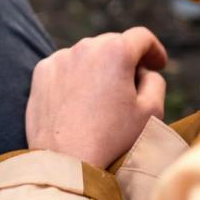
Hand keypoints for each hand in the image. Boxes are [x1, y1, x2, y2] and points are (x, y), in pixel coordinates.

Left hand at [26, 28, 167, 168]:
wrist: (65, 161)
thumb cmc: (112, 138)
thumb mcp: (151, 112)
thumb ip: (156, 81)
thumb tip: (144, 71)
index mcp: (115, 51)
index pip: (141, 37)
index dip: (154, 49)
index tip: (158, 64)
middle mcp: (85, 46)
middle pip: (113, 44)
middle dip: (125, 61)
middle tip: (131, 87)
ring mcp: (59, 58)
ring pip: (87, 56)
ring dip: (98, 69)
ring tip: (101, 102)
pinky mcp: (41, 72)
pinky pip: (64, 68)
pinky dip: (74, 78)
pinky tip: (78, 104)